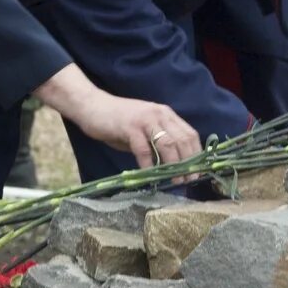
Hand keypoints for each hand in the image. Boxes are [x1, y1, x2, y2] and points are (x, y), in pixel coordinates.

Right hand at [33, 65, 197, 168]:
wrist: (91, 106)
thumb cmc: (116, 121)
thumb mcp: (143, 130)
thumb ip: (157, 143)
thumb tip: (171, 166)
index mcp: (165, 114)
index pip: (189, 134)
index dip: (196, 155)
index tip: (196, 173)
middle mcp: (159, 114)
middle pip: (182, 140)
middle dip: (188, 163)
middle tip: (188, 181)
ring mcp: (145, 119)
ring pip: (168, 144)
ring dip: (173, 165)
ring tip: (174, 180)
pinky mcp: (130, 127)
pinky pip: (144, 149)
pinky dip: (148, 164)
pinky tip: (148, 175)